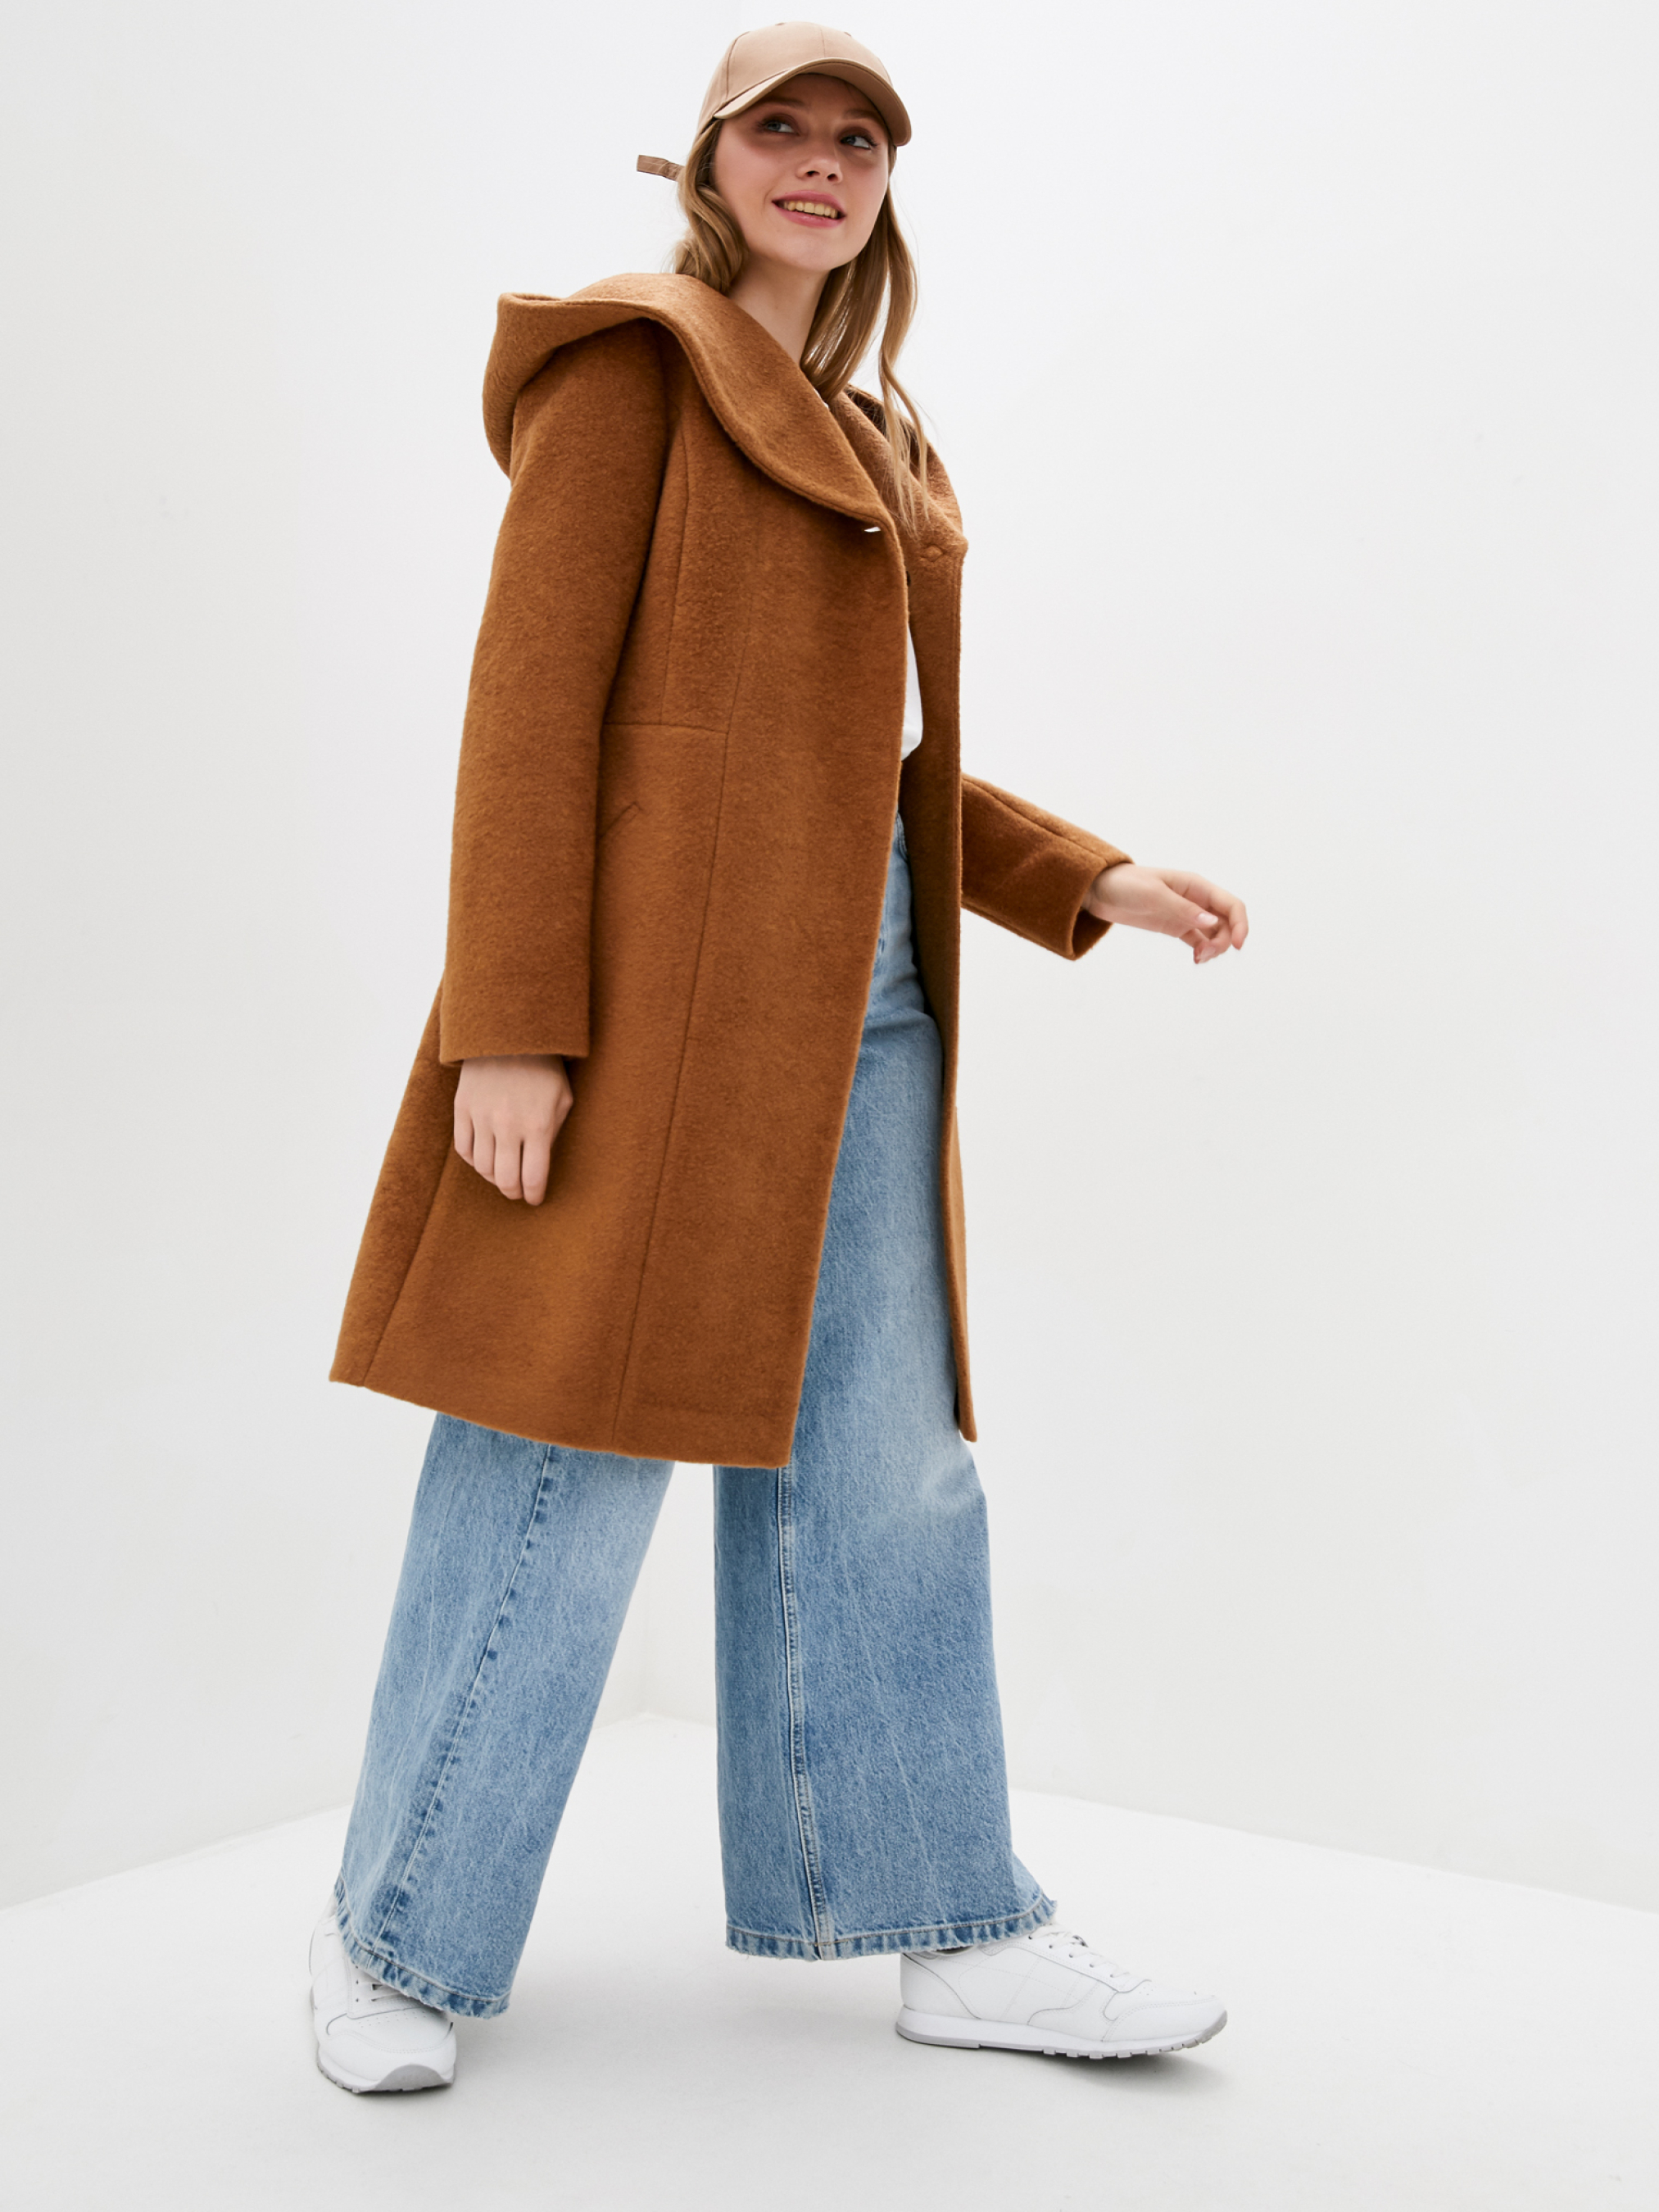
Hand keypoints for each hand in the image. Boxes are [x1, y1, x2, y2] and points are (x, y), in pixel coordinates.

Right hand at [454, 1055, 572, 1203]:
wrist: (508, 1032)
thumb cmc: (544, 1067)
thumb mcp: (562, 1098)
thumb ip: (554, 1132)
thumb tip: (540, 1162)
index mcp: (538, 1125)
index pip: (533, 1177)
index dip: (534, 1195)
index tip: (535, 1199)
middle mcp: (507, 1125)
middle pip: (505, 1179)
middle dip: (513, 1191)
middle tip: (518, 1190)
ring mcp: (481, 1117)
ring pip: (482, 1167)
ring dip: (494, 1177)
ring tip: (503, 1172)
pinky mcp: (462, 1108)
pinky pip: (463, 1149)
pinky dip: (473, 1159)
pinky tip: (485, 1156)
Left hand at [1084, 864, 1247, 964]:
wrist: (1099, 891)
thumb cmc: (1126, 885)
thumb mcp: (1153, 895)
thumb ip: (1182, 909)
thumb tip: (1211, 921)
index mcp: (1196, 886)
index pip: (1231, 905)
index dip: (1241, 925)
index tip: (1238, 946)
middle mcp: (1196, 899)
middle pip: (1226, 923)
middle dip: (1224, 941)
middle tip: (1204, 955)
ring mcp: (1186, 914)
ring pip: (1215, 934)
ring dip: (1214, 948)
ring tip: (1199, 959)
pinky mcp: (1175, 926)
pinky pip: (1199, 940)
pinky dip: (1202, 951)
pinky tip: (1196, 959)